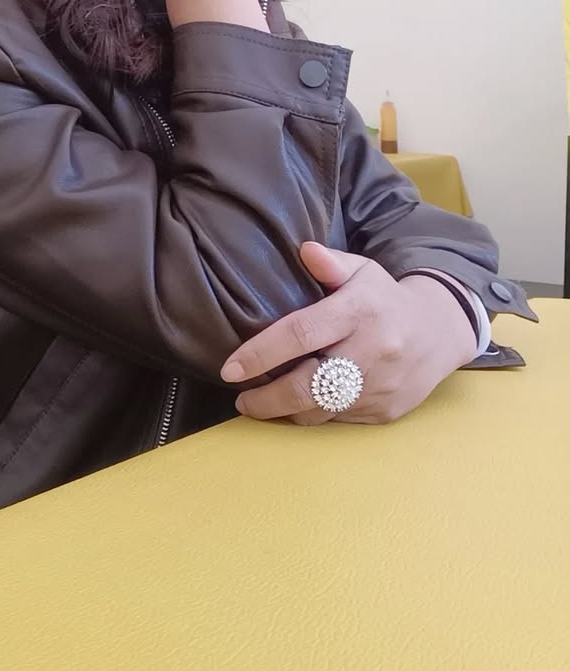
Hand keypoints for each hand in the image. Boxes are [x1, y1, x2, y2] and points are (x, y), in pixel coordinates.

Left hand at [220, 242, 477, 424]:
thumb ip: (331, 263)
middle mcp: (372, 351)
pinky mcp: (386, 412)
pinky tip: (300, 405)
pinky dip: (315, 415)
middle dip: (267, 399)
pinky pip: (339, 420)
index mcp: (360, 311)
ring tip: (261, 403)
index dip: (261, 353)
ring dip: (286, 411)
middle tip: (241, 399)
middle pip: (308, 385)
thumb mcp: (362, 271)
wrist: (440, 332)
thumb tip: (304, 249)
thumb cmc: (385, 298)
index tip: (230, 368)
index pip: (302, 334)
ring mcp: (381, 386)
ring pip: (321, 410)